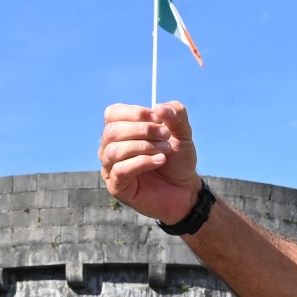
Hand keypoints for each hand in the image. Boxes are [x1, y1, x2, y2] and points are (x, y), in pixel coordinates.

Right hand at [99, 102, 201, 225]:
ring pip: (114, 150)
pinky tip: (160, 161)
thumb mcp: (183, 133)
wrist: (186, 190)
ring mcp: (111, 168)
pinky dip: (142, 162)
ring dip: (143, 146)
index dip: (135, 113)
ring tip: (165, 150)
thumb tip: (158, 106)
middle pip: (112, 131)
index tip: (158, 118)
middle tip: (166, 136)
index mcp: (121, 131)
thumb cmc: (178, 161)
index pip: (113, 113)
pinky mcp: (117, 187)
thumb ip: (176, 115)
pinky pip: (120, 170)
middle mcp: (110, 147)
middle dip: (142, 130)